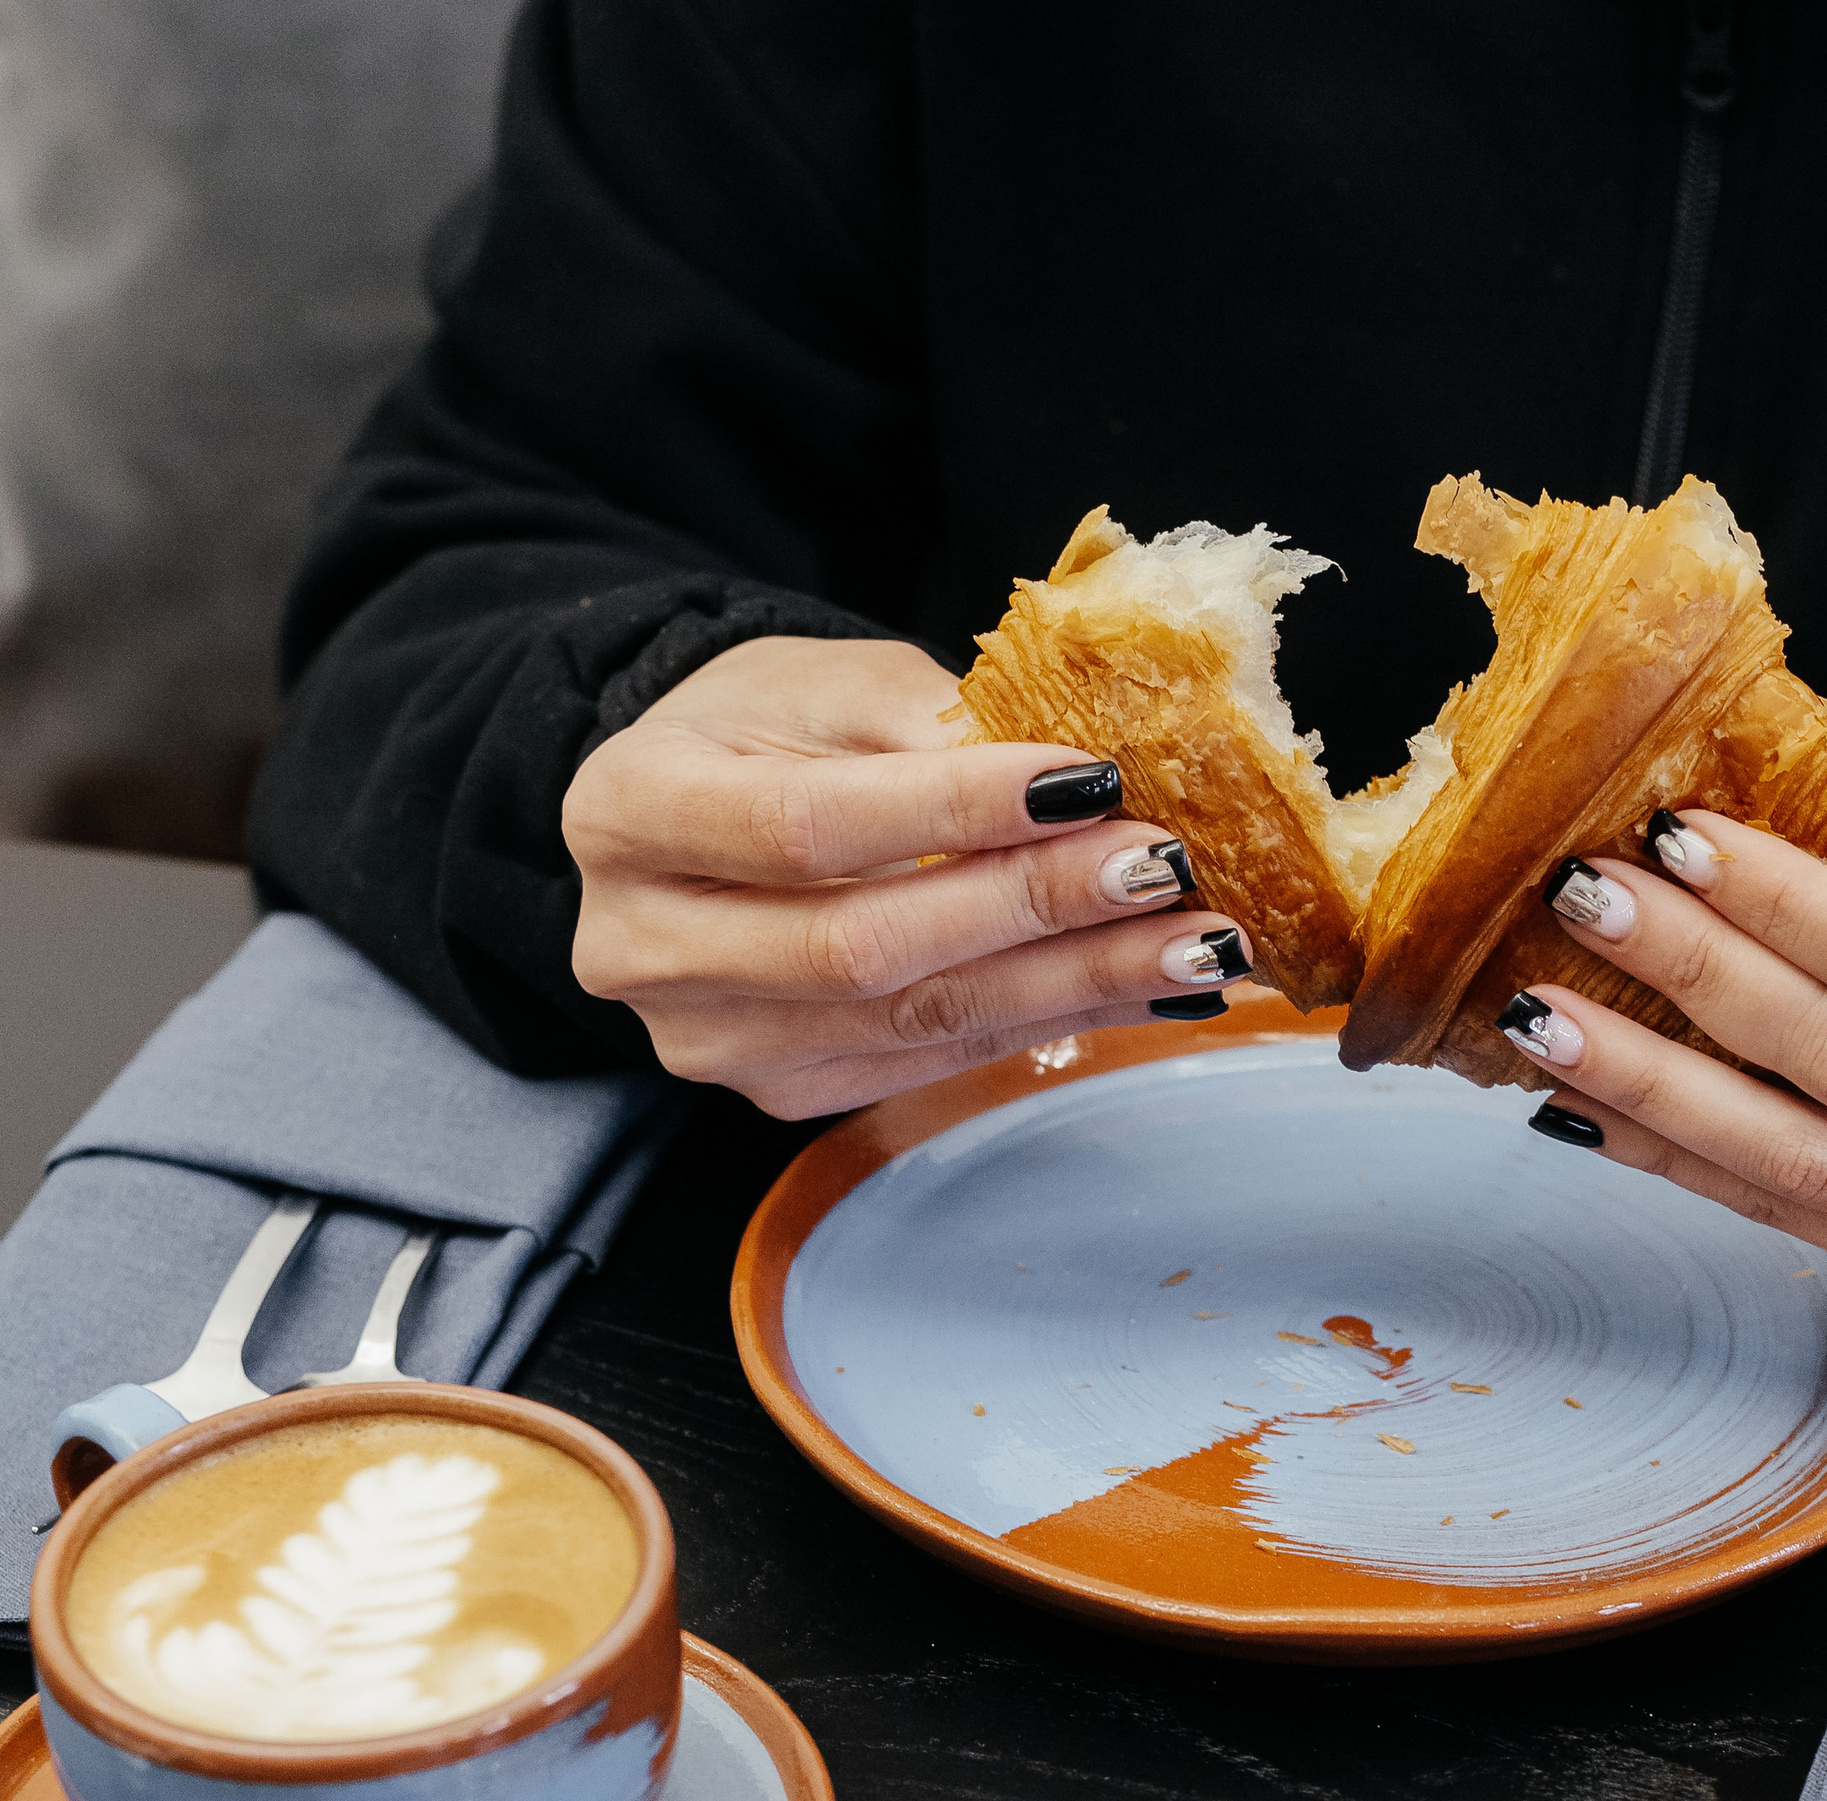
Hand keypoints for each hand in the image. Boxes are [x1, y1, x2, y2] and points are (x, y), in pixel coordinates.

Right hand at [563, 636, 1250, 1117]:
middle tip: (1166, 872)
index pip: (807, 828)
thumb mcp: (829, 681)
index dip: (953, 811)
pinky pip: (936, 1062)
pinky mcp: (784, 1092)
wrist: (697, 809)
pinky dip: (1055, 1022)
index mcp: (631, 811)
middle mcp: (646, 948)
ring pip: (913, 1023)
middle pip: (863, 948)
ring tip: (1195, 943)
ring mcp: (711, 1041)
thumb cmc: (764, 729)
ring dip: (1074, 984)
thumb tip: (1085, 787)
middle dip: (1034, 910)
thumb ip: (934, 728)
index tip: (1087, 781)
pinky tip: (1149, 988)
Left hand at [1505, 797, 1826, 1293]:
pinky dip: (1680, 1159)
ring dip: (1654, 1093)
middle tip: (1585, 908)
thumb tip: (1703, 860)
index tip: (1672, 844)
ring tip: (1547, 1023)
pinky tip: (1590, 1108)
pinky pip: (1789, 1219)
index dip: (1784, 913)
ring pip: (1803, 1169)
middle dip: (1697, 984)